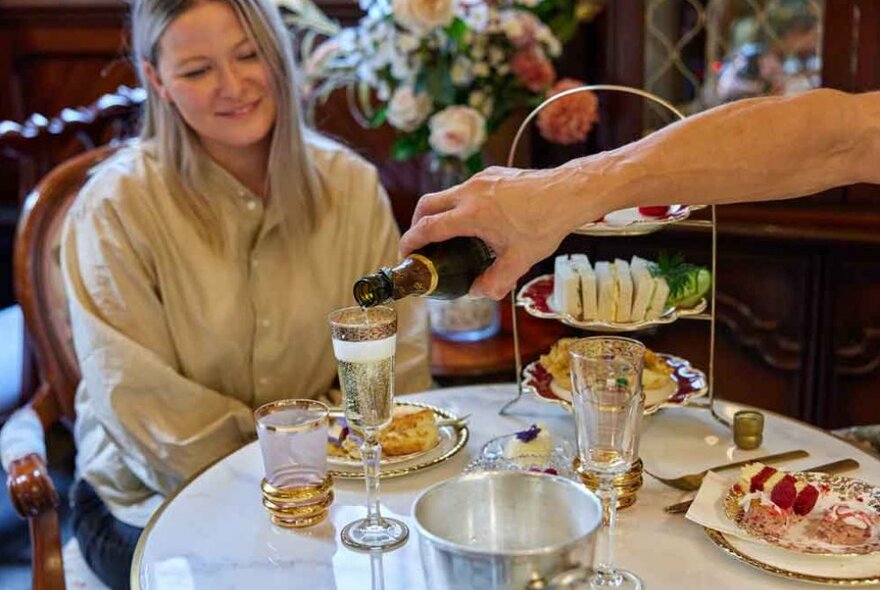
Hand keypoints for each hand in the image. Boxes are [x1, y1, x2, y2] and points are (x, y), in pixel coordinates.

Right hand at [400, 165, 584, 298]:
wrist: (568, 192)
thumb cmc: (546, 223)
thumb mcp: (519, 260)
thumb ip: (495, 281)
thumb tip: (478, 292)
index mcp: (471, 215)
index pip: (427, 228)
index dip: (411, 242)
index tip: (405, 254)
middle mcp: (470, 192)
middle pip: (427, 205)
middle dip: (417, 224)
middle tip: (421, 244)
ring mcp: (481, 180)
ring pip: (446, 195)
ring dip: (440, 213)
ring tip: (449, 234)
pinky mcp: (492, 174)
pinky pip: (466, 188)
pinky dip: (460, 204)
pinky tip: (477, 220)